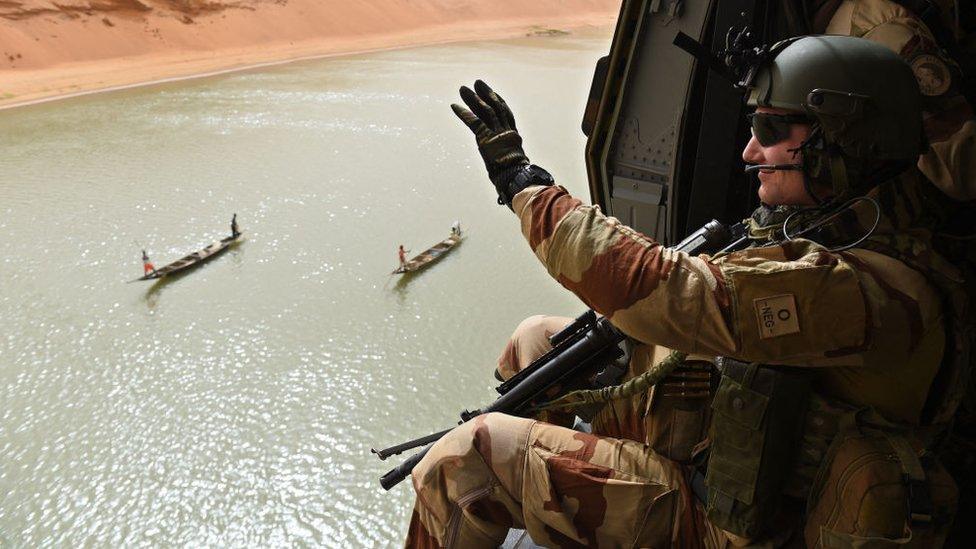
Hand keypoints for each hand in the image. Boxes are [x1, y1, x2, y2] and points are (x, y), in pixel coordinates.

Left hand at [452, 80, 529, 202]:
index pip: (506, 114)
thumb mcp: (514, 164)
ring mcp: (496, 133)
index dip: (499, 101)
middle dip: (486, 94)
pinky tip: (454, 106)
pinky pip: (474, 122)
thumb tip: (511, 168)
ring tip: (463, 89)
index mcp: (514, 136)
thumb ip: (509, 159)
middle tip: (477, 83)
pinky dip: (463, 113)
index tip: (492, 92)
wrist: (516, 178)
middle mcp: (506, 131)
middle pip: (495, 107)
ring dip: (473, 99)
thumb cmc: (516, 176)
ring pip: (485, 111)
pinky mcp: (486, 138)